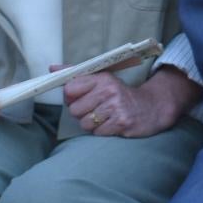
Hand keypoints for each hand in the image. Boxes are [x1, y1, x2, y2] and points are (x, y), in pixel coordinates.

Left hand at [66, 67, 195, 138]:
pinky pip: (98, 133)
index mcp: (102, 78)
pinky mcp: (121, 123)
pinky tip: (112, 124)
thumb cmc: (120, 94)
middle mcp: (109, 91)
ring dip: (92, 124)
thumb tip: (52, 69)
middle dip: (82, 113)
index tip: (80, 97)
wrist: (151, 107)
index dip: (71, 97)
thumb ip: (76, 74)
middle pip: (75, 109)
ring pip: (85, 123)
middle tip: (95, 109)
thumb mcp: (101, 78)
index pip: (70, 89)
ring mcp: (116, 107)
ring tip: (104, 117)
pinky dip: (102, 131)